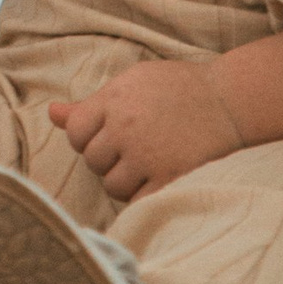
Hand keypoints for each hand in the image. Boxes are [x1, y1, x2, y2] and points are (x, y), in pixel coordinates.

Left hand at [51, 57, 244, 204]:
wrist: (231, 100)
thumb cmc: (179, 88)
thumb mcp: (133, 82)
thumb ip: (92, 103)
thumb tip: (51, 113)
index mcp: (114, 100)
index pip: (75, 133)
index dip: (88, 138)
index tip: (108, 136)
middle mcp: (125, 128)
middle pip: (93, 161)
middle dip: (108, 159)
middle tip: (133, 149)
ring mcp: (147, 155)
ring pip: (112, 185)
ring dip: (125, 180)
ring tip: (146, 165)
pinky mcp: (169, 178)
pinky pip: (138, 201)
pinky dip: (143, 196)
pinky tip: (157, 180)